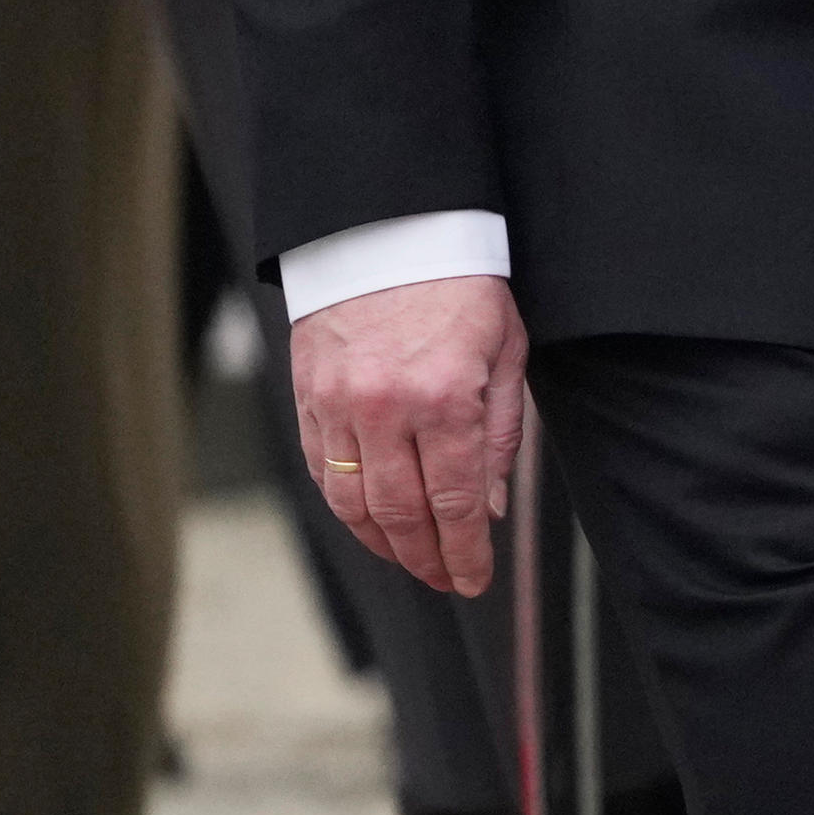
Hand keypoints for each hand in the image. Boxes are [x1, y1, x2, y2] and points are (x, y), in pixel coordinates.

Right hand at [287, 274, 527, 596]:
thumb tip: (490, 507)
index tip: (474, 580)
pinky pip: (324, 472)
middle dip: (425, 557)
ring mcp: (338, 407)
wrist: (389, 234)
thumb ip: (498, 432)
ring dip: (382, 543)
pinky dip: (346, 506)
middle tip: (446, 579)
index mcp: (443, 398)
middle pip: (401, 513)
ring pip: (354, 503)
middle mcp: (385, 410)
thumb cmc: (461, 287)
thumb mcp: (505, 351)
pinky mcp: (308, 400)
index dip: (464, 551)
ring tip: (410, 559)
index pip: (454, 501)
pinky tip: (369, 521)